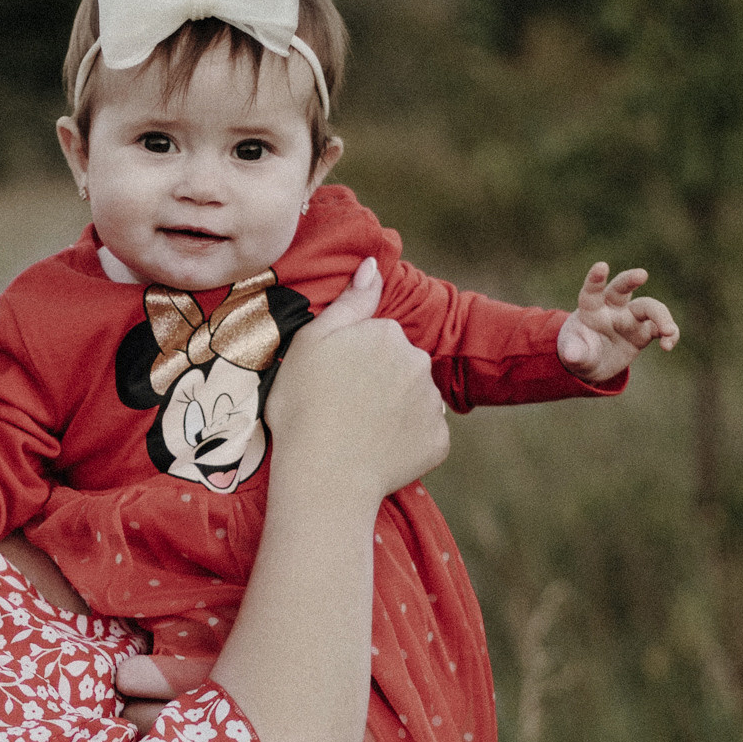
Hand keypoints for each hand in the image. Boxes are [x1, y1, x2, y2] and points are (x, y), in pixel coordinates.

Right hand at [265, 258, 449, 495]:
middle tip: (343, 407)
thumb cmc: (304, 407)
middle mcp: (419, 362)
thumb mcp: (311, 342)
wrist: (324, 475)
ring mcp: (433, 404)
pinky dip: (404, 442)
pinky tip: (377, 451)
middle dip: (378, 380)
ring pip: (413, 398)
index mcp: (388, 334)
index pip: (376, 336)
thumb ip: (349, 302)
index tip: (331, 381)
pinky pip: (423, 434)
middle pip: (399, 365)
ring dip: (393, 409)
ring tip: (358, 432)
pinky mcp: (438, 442)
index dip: (351, 358)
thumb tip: (374, 266)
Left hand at [557, 263, 679, 380]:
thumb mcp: (573, 354)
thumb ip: (574, 352)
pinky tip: (668, 345)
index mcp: (591, 308)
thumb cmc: (578, 351)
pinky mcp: (644, 332)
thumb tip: (570, 355)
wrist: (592, 362)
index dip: (596, 278)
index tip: (601, 266)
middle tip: (641, 274)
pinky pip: (661, 328)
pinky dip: (670, 334)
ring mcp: (630, 318)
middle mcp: (612, 308)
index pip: (592, 290)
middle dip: (630, 279)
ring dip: (661, 317)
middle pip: (622, 288)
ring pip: (649, 307)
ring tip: (668, 333)